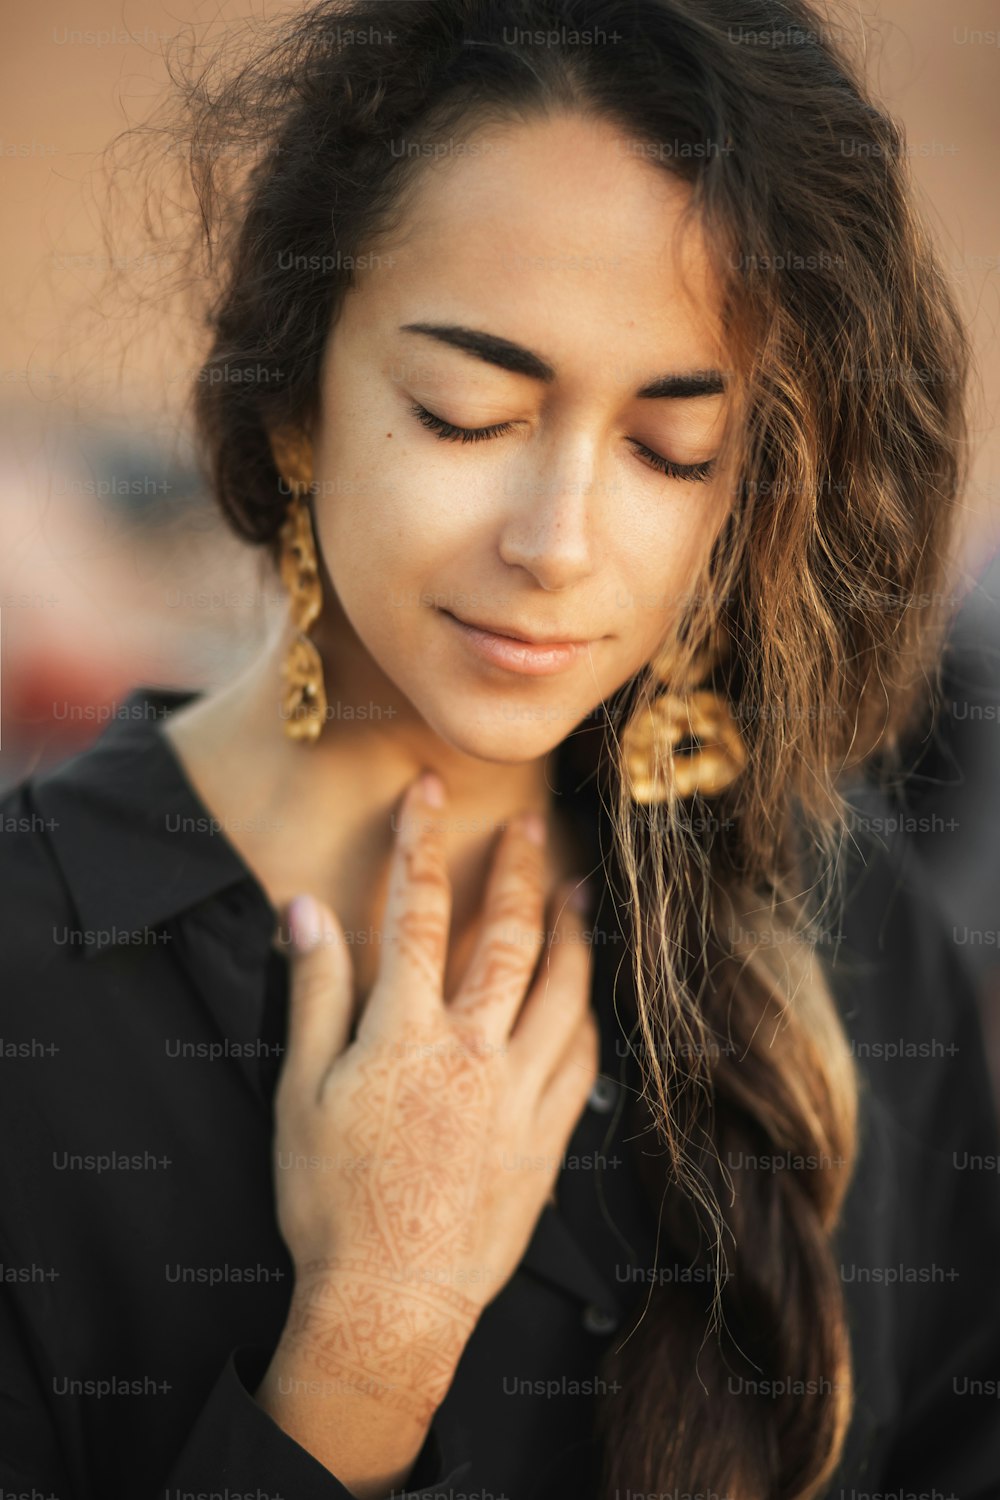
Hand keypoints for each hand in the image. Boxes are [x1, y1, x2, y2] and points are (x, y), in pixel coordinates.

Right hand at [268, 771, 599, 1418]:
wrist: (390, 1304)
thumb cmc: (330, 1201)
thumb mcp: (300, 1091)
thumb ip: (313, 993)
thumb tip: (304, 911)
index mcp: (406, 1034)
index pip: (417, 914)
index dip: (421, 843)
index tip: (428, 793)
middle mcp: (474, 1051)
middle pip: (509, 938)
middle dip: (520, 872)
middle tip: (531, 826)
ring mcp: (521, 1096)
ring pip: (564, 992)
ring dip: (573, 934)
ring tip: (580, 894)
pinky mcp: (548, 1140)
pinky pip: (583, 1061)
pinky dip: (588, 1016)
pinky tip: (589, 998)